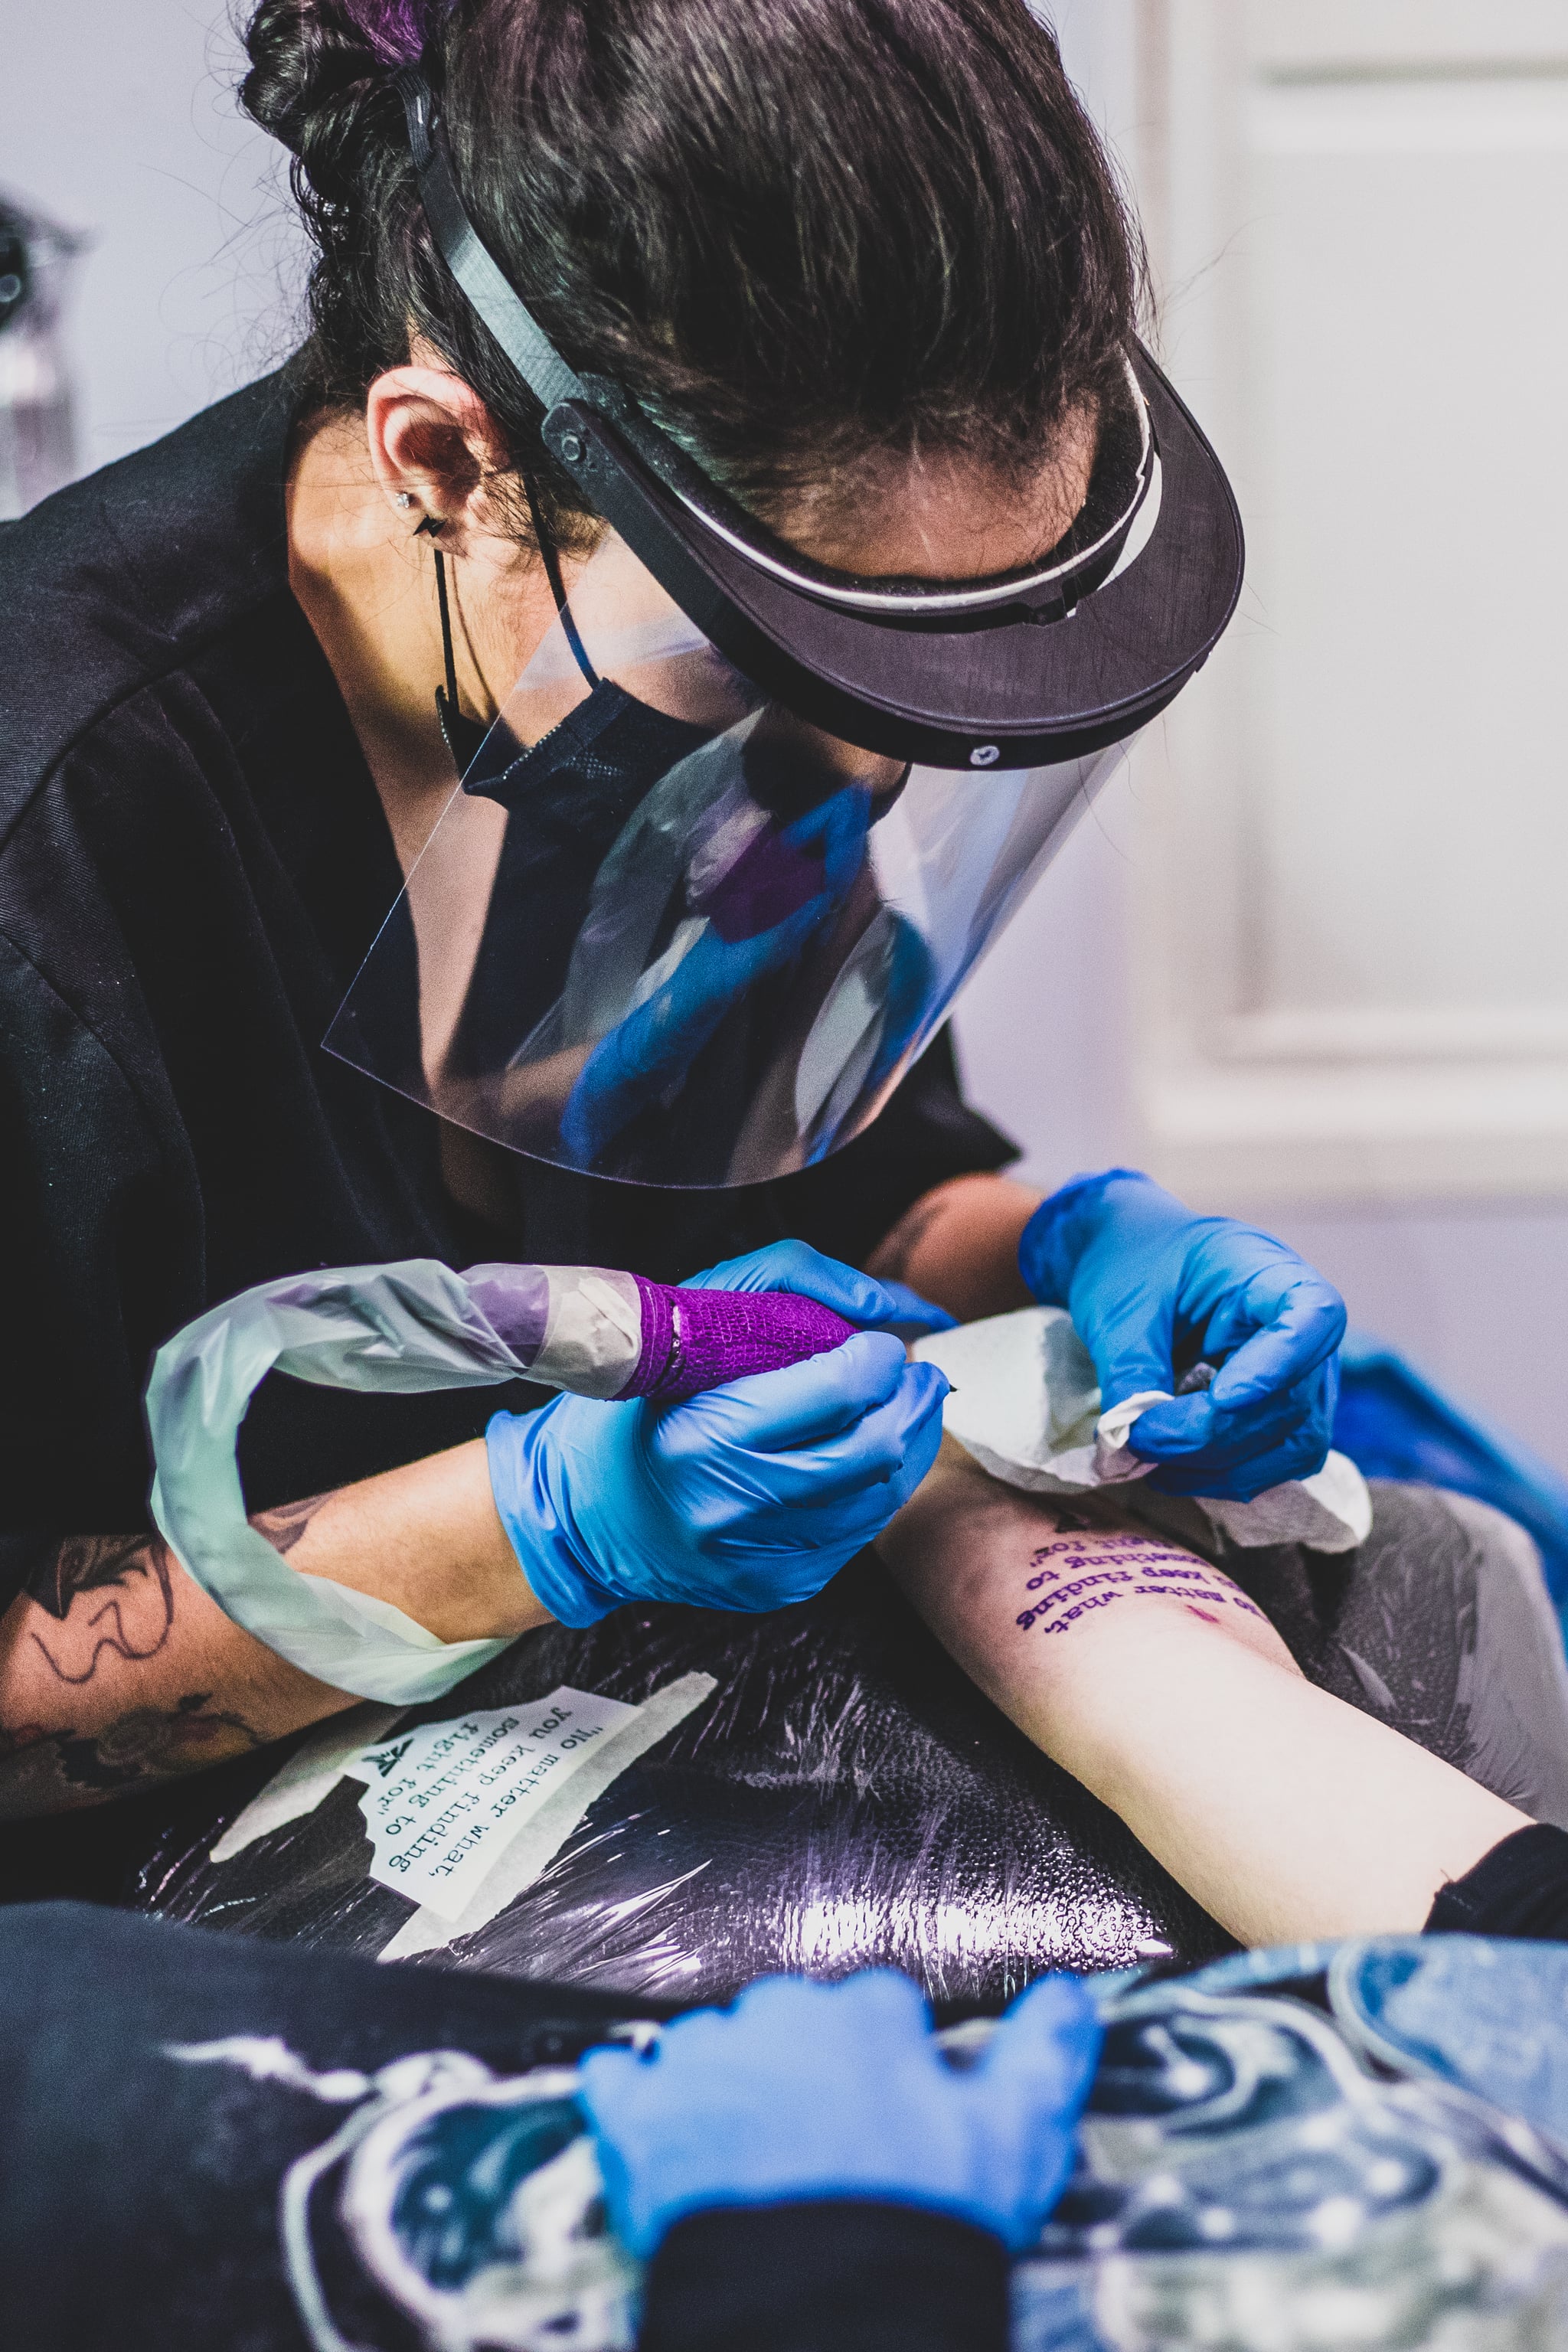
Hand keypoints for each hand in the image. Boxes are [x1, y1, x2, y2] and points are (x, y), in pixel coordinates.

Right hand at [487, 1244, 948, 1623]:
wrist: (577, 1518)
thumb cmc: (630, 1409)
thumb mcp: (684, 1320)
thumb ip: (787, 1282)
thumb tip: (888, 1304)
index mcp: (701, 1436)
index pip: (837, 1392)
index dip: (878, 1360)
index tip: (880, 1341)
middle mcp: (730, 1507)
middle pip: (874, 1448)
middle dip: (911, 1400)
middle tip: (913, 1373)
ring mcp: (756, 1558)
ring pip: (882, 1496)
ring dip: (908, 1442)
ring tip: (901, 1407)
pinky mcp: (776, 1586)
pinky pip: (861, 1534)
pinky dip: (880, 1487)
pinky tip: (868, 1457)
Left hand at [578, 1968, 1100, 2257]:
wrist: (819, 2318)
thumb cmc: (922, 2225)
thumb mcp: (1014, 2141)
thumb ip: (1043, 2053)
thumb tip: (1071, 1991)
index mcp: (864, 2014)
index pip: (876, 2008)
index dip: (886, 2063)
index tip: (891, 2114)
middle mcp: (776, 2015)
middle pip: (789, 2021)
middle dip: (805, 2069)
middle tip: (824, 2148)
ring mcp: (699, 2062)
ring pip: (708, 2047)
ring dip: (725, 2086)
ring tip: (750, 2163)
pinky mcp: (635, 2119)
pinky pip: (616, 2083)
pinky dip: (629, 2100)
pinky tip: (650, 2129)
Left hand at [1019, 1169, 1344, 1501]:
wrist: (1134, 1266)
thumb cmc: (1133, 1266)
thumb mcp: (1120, 1308)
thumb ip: (1132, 1371)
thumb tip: (1131, 1442)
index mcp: (1273, 1276)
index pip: (1314, 1317)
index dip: (1278, 1366)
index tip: (1223, 1397)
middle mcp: (1306, 1333)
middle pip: (1290, 1401)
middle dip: (1212, 1433)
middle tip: (1138, 1438)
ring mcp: (1303, 1380)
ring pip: (1292, 1446)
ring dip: (1219, 1466)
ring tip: (1148, 1457)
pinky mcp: (1285, 1419)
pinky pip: (1275, 1465)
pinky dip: (1223, 1477)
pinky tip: (1169, 1470)